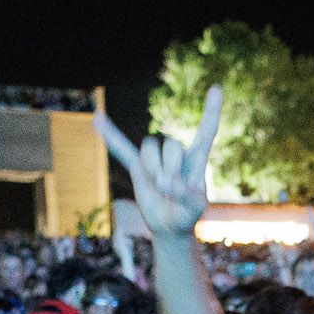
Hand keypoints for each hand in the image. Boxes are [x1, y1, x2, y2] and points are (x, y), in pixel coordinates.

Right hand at [94, 86, 220, 239]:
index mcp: (197, 159)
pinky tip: (97, 118)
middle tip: (171, 190)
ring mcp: (155, 159)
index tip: (216, 87)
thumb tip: (165, 183)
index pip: (206, 131)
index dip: (211, 111)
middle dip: (171, 169)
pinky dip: (111, 135)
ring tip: (159, 188)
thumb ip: (186, 195)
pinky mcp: (137, 167)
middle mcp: (176, 154)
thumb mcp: (195, 208)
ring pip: (150, 148)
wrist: (169, 226)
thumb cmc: (187, 215)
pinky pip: (122, 148)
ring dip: (153, 169)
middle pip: (171, 145)